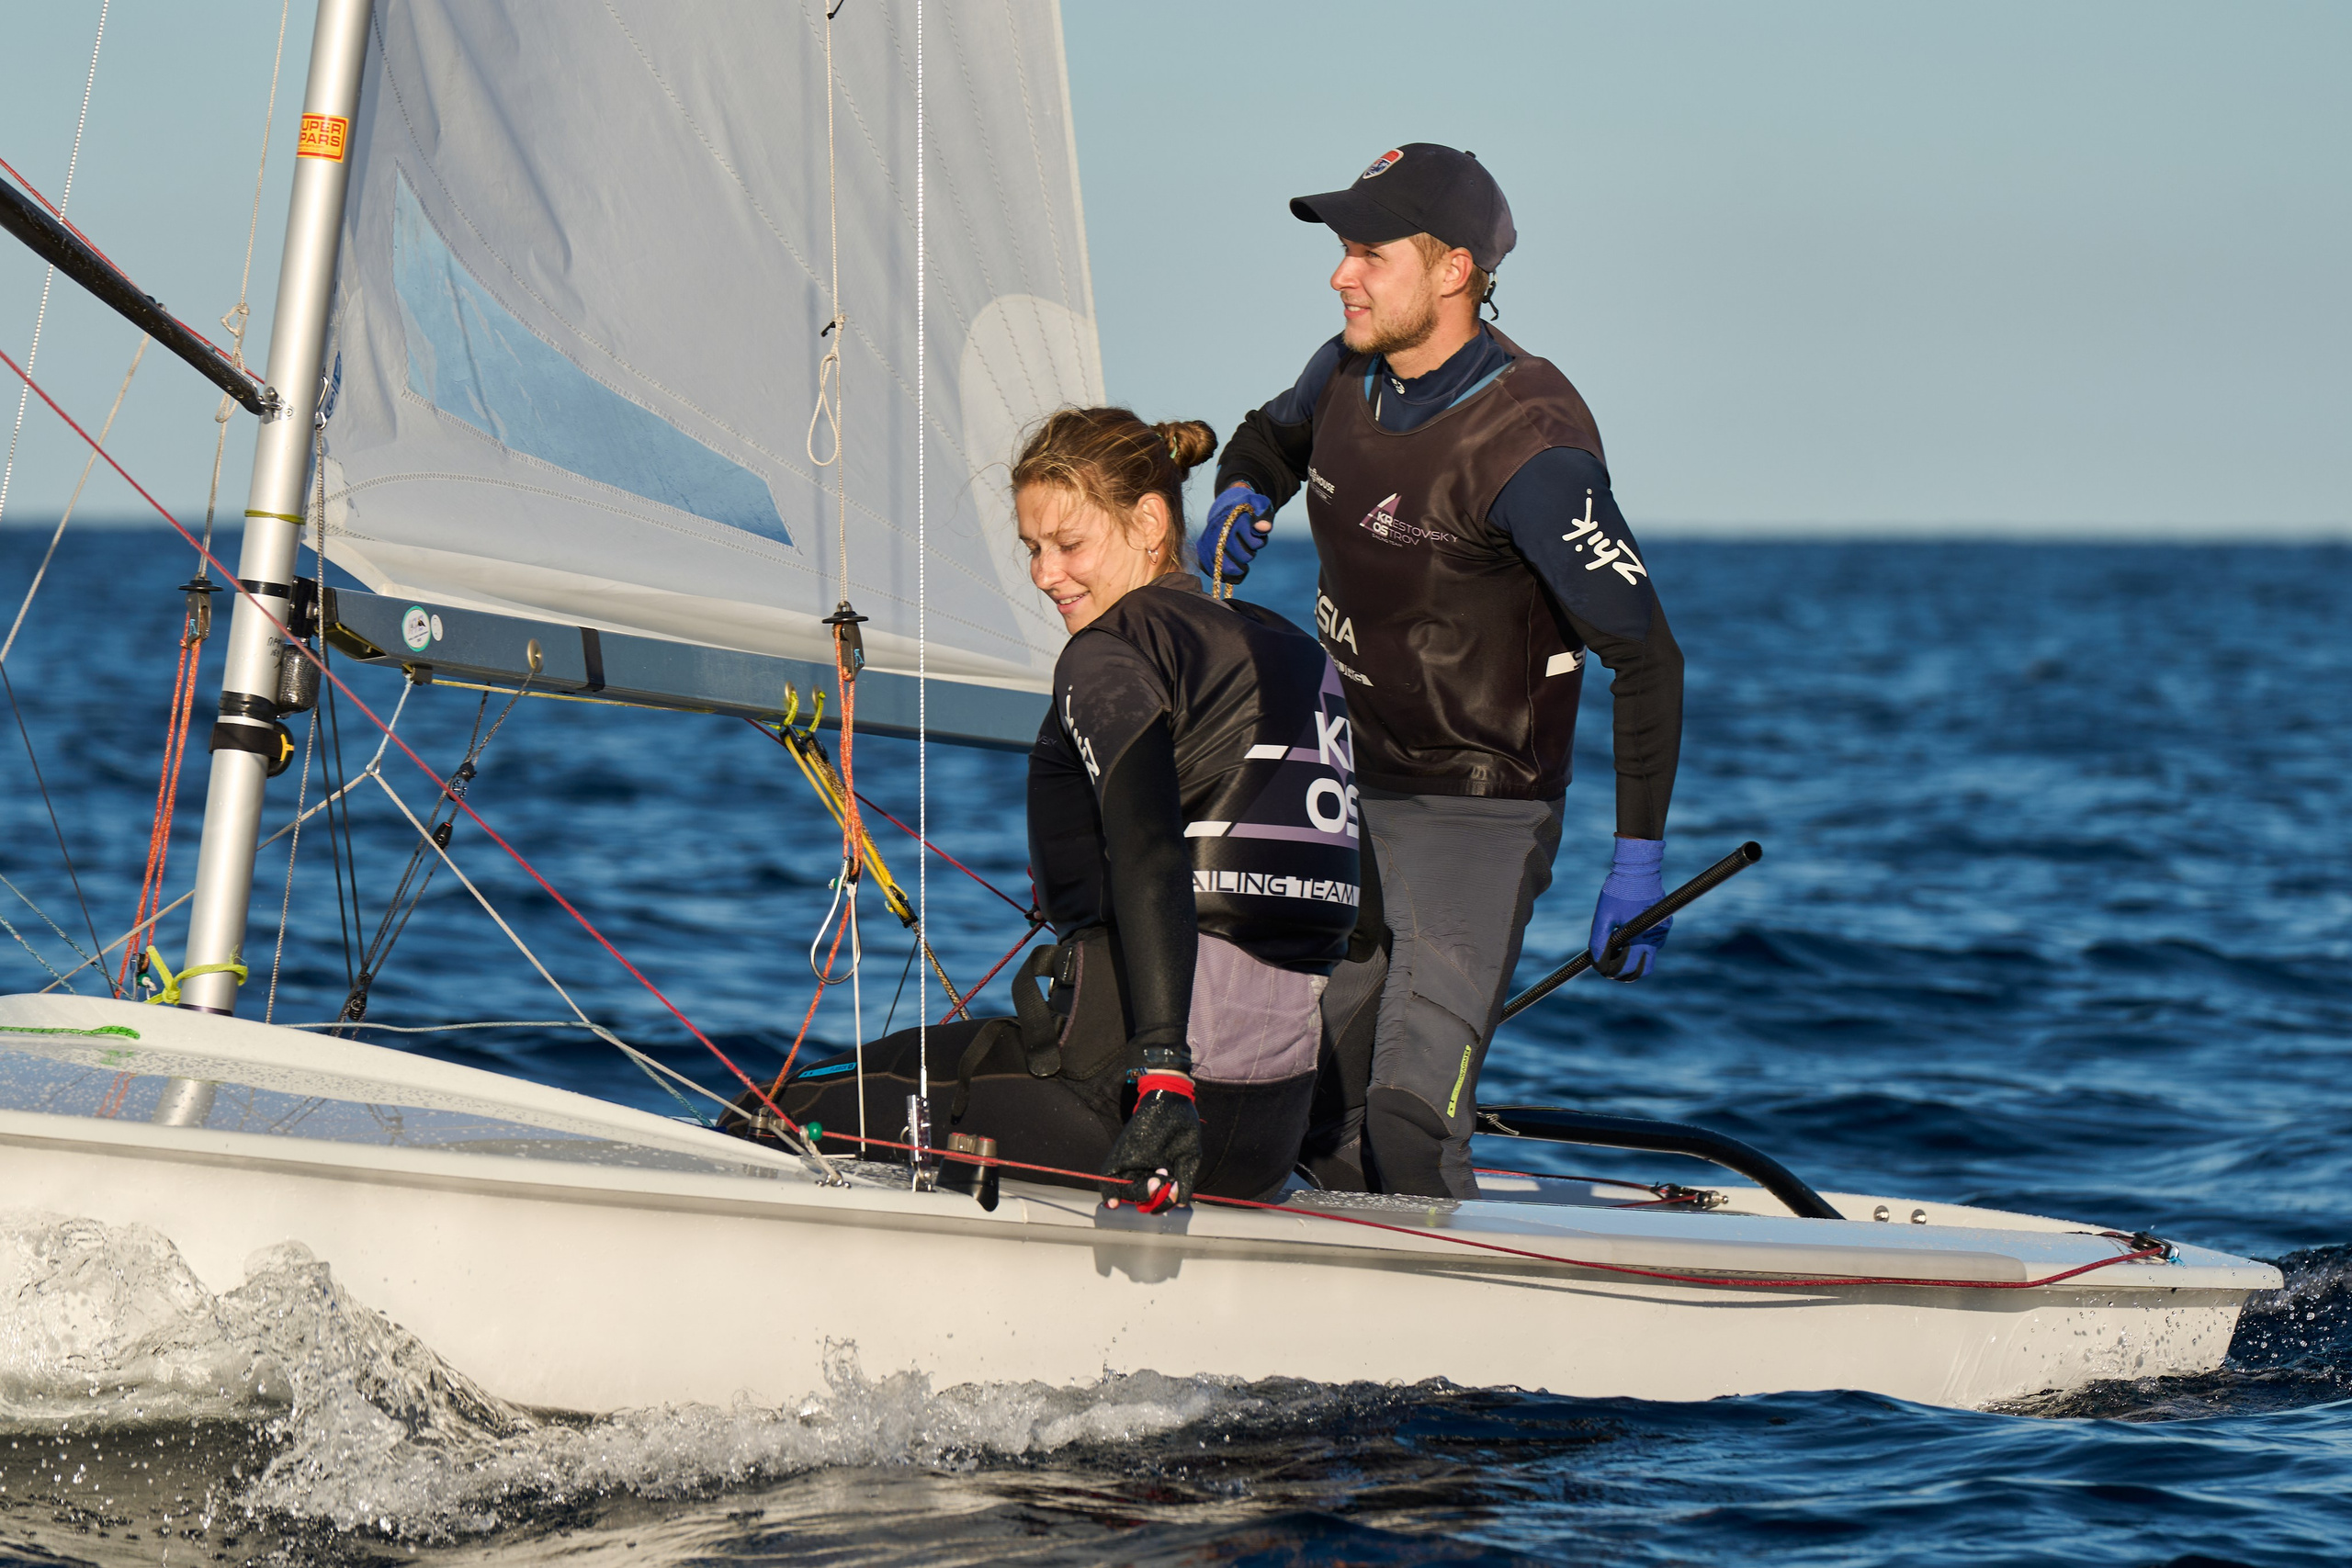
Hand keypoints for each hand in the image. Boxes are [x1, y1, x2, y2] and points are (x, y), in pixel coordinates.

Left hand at [1100, 1071, 1201, 1210]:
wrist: (1171, 1100)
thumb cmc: (1182, 1127)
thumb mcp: (1189, 1158)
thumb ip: (1185, 1181)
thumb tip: (1182, 1204)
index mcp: (1161, 1172)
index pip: (1156, 1196)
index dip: (1160, 1204)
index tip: (1167, 1206)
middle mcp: (1144, 1169)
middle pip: (1141, 1196)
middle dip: (1152, 1198)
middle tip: (1164, 1184)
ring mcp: (1131, 1162)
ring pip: (1126, 1190)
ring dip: (1139, 1194)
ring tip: (1157, 1182)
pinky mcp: (1120, 1154)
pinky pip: (1108, 1177)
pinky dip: (1109, 1192)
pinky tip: (1113, 1203)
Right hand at [1194, 483, 1272, 582]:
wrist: (1226, 507)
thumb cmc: (1247, 509)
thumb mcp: (1260, 506)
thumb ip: (1265, 516)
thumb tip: (1263, 528)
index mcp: (1231, 518)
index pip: (1253, 542)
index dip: (1258, 542)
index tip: (1255, 533)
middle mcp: (1215, 531)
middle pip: (1243, 557)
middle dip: (1249, 554)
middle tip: (1246, 545)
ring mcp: (1206, 543)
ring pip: (1229, 569)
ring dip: (1240, 565)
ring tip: (1239, 552)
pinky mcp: (1202, 554)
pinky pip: (1219, 574)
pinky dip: (1230, 574)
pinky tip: (1233, 562)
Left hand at [1589, 837, 1669, 980]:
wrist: (1638, 868)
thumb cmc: (1618, 890)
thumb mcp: (1603, 916)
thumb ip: (1599, 942)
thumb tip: (1597, 964)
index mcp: (1643, 938)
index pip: (1631, 969)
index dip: (1614, 973)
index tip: (1602, 970)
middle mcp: (1657, 938)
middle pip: (1644, 969)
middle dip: (1627, 973)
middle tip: (1610, 967)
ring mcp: (1663, 931)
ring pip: (1648, 956)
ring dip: (1633, 958)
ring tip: (1615, 948)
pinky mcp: (1664, 924)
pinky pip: (1652, 942)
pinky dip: (1639, 945)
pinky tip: (1626, 935)